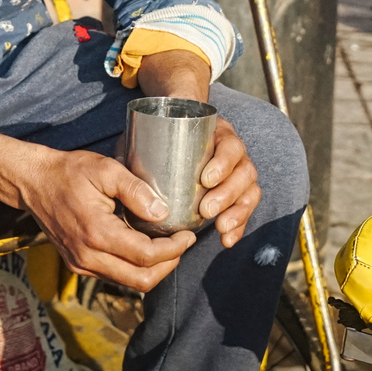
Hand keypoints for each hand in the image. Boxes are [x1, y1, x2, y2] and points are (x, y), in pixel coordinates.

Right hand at [15, 146, 194, 291]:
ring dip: (153, 269)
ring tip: (168, 246)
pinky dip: (135, 268)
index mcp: (96, 233)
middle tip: (182, 244)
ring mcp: (81, 264)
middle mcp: (88, 256)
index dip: (173, 250)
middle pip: (140, 280)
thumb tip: (163, 212)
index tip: (188, 235)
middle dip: (168, 265)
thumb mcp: (106, 170)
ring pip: (128, 283)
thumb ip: (136, 191)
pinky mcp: (78, 264)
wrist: (34, 182)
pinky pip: (114, 276)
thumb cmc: (69, 172)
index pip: (146, 256)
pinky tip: (144, 247)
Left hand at [132, 48, 262, 247]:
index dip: (223, 163)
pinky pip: (245, 209)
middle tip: (206, 210)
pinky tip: (226, 240)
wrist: (180, 131)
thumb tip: (121, 164)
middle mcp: (233, 152)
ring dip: (238, 211)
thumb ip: (137, 149)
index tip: (205, 179)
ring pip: (250, 190)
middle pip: (244, 171)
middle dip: (228, 193)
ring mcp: (238, 172)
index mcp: (218, 133)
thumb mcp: (149, 135)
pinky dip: (239, 225)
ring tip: (219, 228)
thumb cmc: (164, 134)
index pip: (230, 146)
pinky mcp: (237, 192)